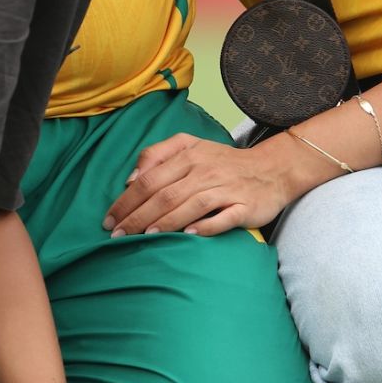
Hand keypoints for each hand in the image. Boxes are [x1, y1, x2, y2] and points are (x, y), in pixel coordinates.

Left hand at [104, 131, 297, 237]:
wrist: (272, 169)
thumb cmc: (223, 162)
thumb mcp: (190, 146)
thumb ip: (158, 154)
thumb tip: (131, 177)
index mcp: (189, 156)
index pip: (150, 179)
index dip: (127, 200)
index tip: (109, 219)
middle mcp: (205, 171)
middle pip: (165, 194)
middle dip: (138, 216)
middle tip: (117, 235)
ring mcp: (226, 189)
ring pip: (190, 205)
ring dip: (166, 222)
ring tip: (145, 237)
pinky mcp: (245, 206)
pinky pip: (224, 217)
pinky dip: (207, 226)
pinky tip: (190, 236)